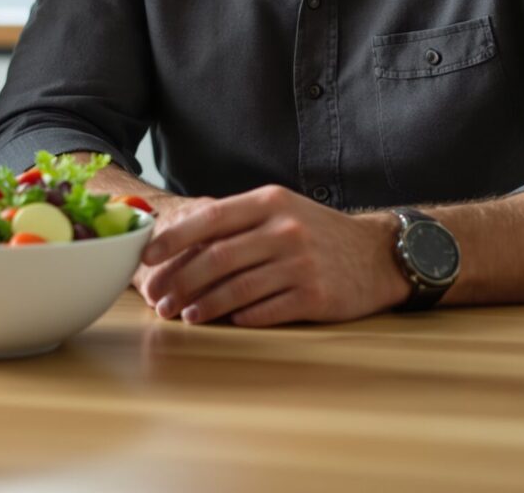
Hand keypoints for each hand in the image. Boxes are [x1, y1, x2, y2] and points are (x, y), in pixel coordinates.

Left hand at [136, 185, 410, 326]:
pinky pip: (265, 310)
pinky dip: (239, 317)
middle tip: (158, 298)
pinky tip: (223, 321)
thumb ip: (237, 221)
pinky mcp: (316, 296)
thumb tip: (178, 242)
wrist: (377, 254)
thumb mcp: (280, 211)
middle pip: (217, 258)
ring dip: (203, 305)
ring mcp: (301, 263)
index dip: (173, 239)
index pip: (210, 218)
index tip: (147, 257)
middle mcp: (284, 229)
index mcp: (269, 203)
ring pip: (237, 288)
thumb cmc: (316, 232)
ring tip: (184, 315)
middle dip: (180, 280)